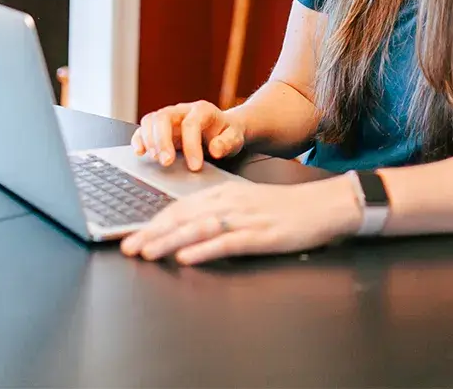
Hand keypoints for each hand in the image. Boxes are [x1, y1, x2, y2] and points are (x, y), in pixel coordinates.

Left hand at [120, 175, 361, 264]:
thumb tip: (187, 229)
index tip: (133, 234)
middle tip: (127, 247)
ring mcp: (246, 218)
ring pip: (199, 228)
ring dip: (169, 241)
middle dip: (152, 233)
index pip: (180, 206)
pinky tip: (188, 258)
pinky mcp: (262, 235)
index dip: (154, 221)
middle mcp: (230, 202)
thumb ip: (218, 212)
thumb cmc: (285, 208)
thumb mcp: (246, 203)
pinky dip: (205, 250)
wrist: (324, 205)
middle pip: (183, 217)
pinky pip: (228, 243)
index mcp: (224, 193)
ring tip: (147, 253)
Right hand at [131, 101, 245, 170]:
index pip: (191, 124)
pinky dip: (139, 139)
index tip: (195, 166)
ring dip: (149, 140)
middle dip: (163, 141)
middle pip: (164, 117)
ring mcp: (169, 117)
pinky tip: (140, 152)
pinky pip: (144, 128)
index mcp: (202, 110)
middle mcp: (182, 110)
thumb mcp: (235, 137)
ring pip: (151, 120)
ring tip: (156, 159)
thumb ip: (227, 142)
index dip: (191, 145)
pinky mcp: (160, 127)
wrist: (223, 128)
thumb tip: (215, 149)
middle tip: (167, 162)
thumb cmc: (227, 133)